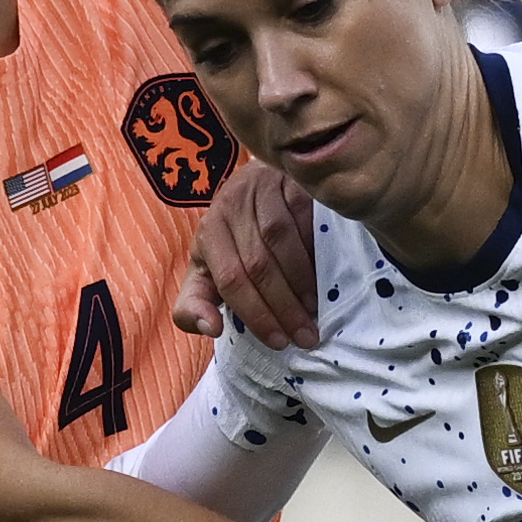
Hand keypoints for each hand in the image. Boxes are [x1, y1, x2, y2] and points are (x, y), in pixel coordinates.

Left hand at [169, 156, 320, 348]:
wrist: (259, 182)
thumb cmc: (235, 237)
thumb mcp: (206, 269)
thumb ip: (196, 302)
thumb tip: (211, 328)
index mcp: (208, 233)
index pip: (230, 279)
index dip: (255, 314)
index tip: (279, 342)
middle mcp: (229, 207)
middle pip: (258, 264)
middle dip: (283, 307)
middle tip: (305, 336)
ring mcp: (260, 190)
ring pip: (281, 242)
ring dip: (302, 283)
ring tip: (314, 312)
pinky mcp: (289, 179)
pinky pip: (304, 219)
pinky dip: (315, 251)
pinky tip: (325, 276)